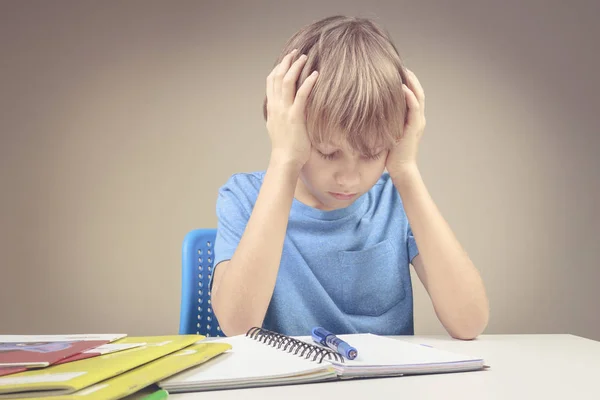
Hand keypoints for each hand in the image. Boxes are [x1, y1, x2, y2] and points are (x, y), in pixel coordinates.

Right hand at [265, 49, 318, 167]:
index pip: (271, 81)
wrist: (285, 160)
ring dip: (296, 67)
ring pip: (287, 82)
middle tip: (296, 52)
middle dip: (287, 62)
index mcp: (272, 108)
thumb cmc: (286, 147)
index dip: (278, 67)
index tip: (287, 59)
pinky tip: (315, 75)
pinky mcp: (295, 117)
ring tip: (305, 57)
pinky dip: (308, 83)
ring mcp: (284, 111)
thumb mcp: (280, 127)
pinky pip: (301, 96)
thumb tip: (287, 109)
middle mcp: (276, 107)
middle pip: (278, 77)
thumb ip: (282, 115)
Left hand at [386, 69, 425, 175]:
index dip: (408, 82)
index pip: (413, 95)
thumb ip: (384, 121)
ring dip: (412, 82)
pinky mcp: (414, 127)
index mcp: (412, 118)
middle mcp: (417, 118)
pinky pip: (415, 108)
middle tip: (401, 65)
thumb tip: (370, 112)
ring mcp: (417, 122)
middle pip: (418, 91)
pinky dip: (410, 96)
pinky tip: (402, 87)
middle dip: (411, 77)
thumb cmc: (392, 153)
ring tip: (404, 70)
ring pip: (419, 96)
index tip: (397, 70)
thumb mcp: (387, 132)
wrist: (401, 168)